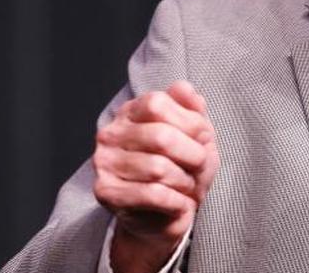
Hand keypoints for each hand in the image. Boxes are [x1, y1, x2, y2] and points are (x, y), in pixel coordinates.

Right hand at [93, 81, 218, 272]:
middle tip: (199, 167)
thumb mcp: (194, 137)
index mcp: (130, 112)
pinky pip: (152, 194)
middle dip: (192, 155)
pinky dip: (176, 201)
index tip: (203, 138)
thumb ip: (192, 111)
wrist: (161, 218)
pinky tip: (178, 203)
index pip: (157, 103)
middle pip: (161, 136)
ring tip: (186, 187)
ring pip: (158, 168)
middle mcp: (111, 133)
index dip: (189, 121)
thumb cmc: (179, 172)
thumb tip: (186, 89)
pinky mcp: (106, 192)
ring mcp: (104, 162)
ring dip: (184, 181)